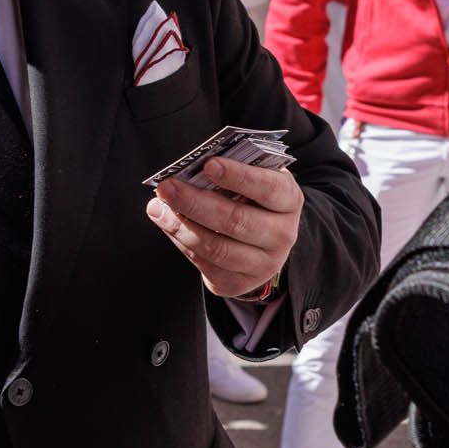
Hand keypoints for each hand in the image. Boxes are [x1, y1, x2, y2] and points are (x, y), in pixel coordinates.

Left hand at [148, 154, 301, 299]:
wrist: (263, 240)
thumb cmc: (253, 198)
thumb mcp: (254, 180)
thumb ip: (230, 173)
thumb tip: (190, 170)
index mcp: (289, 201)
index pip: (267, 189)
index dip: (239, 176)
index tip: (209, 164)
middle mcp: (282, 235)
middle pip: (236, 221)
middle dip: (196, 202)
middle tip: (167, 187)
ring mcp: (263, 264)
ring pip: (216, 247)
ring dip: (181, 225)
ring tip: (159, 206)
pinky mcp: (239, 283)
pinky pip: (204, 263)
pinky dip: (180, 240)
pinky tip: (165, 222)